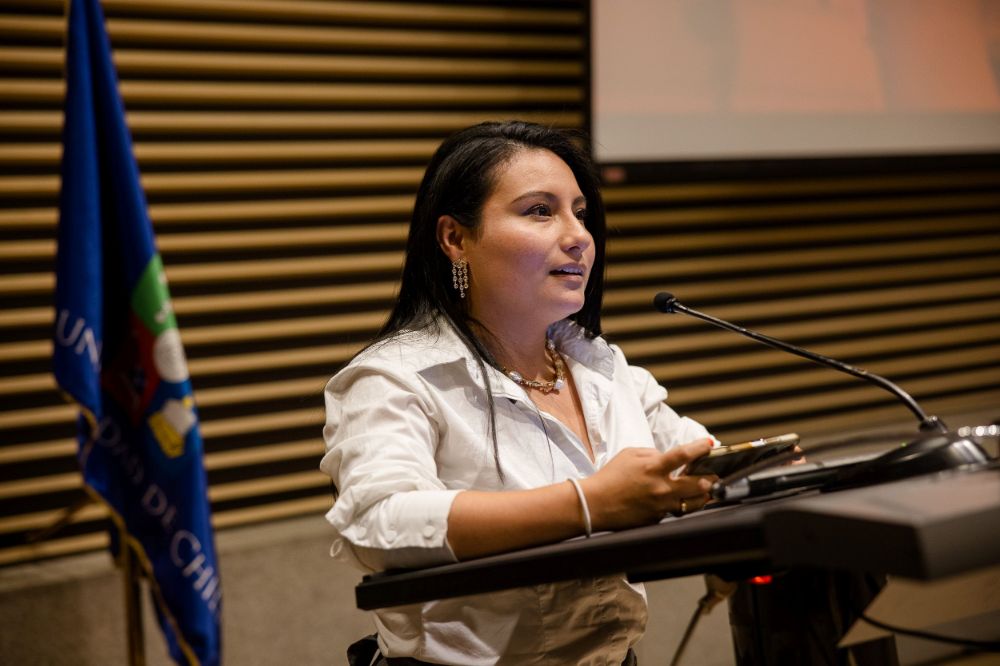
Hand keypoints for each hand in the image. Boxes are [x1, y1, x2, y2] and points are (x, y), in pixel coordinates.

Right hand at [580, 439, 716, 530]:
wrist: (595, 503)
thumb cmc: (610, 476)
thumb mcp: (629, 454)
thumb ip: (652, 453)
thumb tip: (667, 457)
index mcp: (652, 468)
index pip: (683, 455)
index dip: (699, 448)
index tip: (709, 444)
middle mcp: (660, 488)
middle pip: (698, 484)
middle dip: (711, 478)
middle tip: (715, 475)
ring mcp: (660, 506)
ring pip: (692, 502)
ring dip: (701, 495)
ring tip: (705, 490)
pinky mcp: (657, 519)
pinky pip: (674, 511)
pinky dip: (679, 504)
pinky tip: (679, 500)